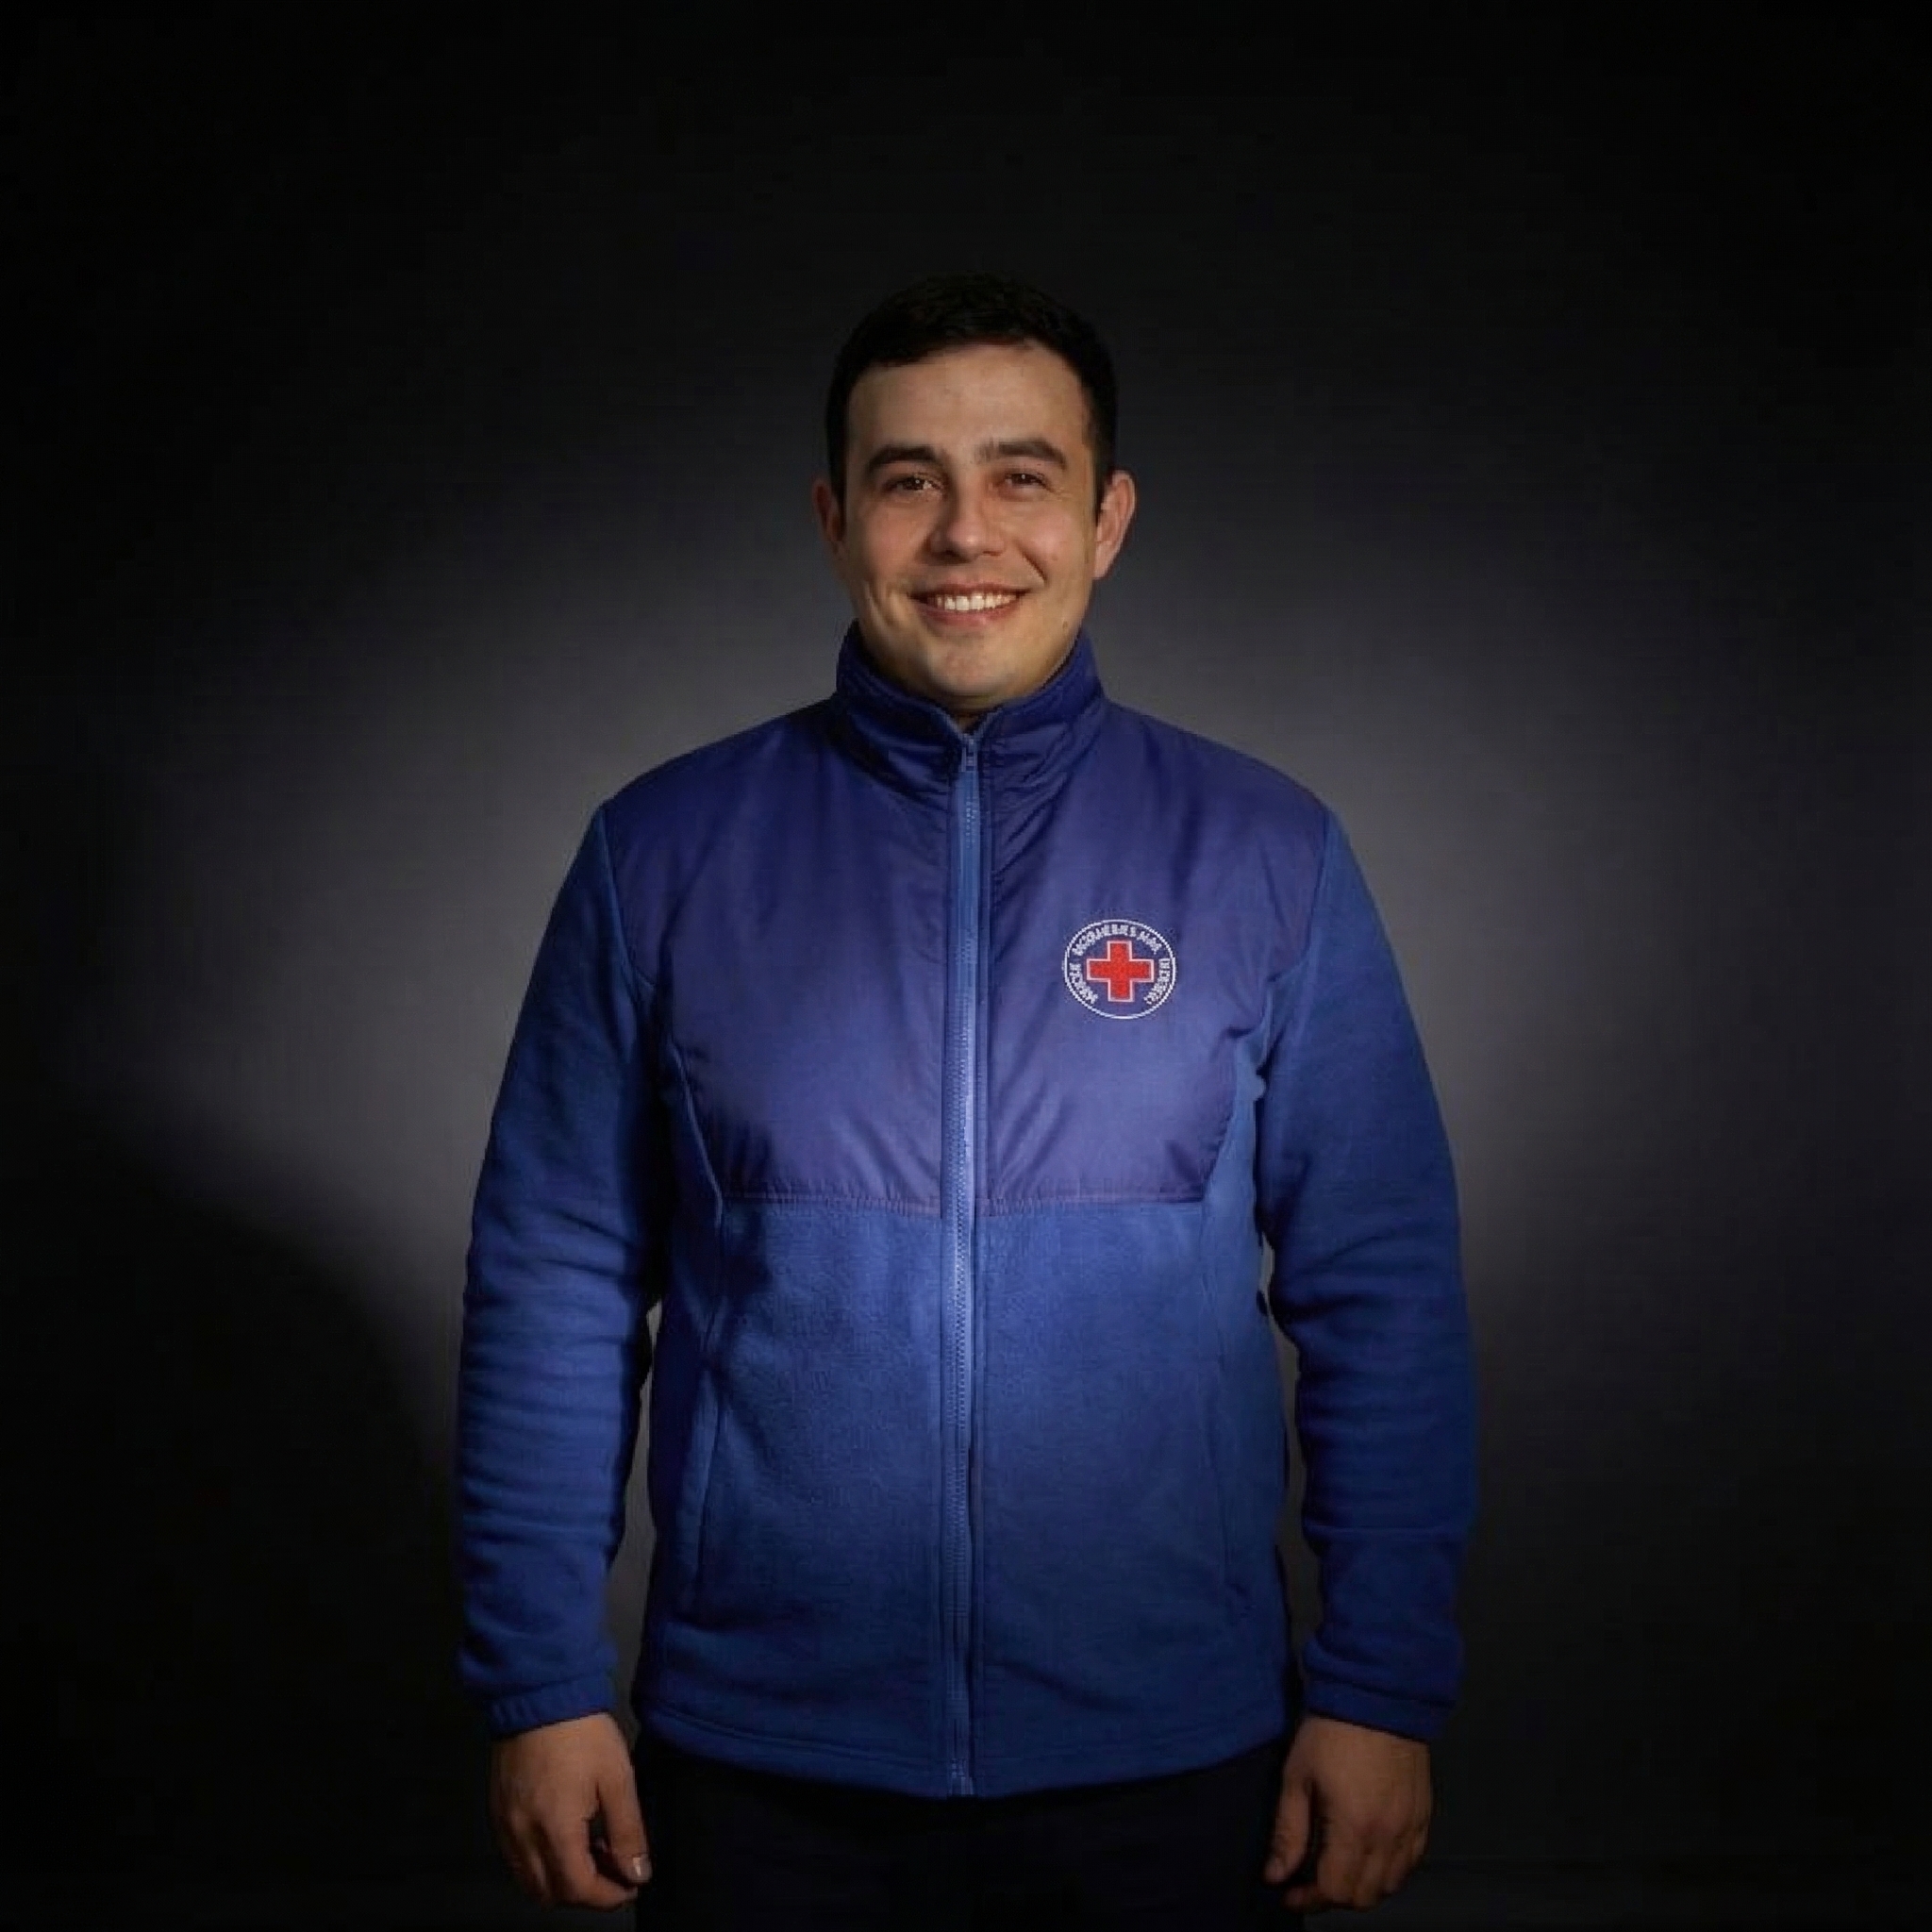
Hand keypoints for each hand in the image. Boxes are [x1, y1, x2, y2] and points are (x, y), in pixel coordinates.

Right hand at [489, 1711, 650, 1907]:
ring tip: (592, 1850)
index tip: (632, 1884)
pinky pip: (517, 1859)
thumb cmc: (583, 1734)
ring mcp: (504, 1828)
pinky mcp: (497, 1814)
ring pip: (530, 1881)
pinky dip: (541, 1864)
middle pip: (551, 1894)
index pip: (578, 1889)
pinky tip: (565, 1837)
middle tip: (614, 1866)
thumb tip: (638, 1875)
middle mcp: (522, 1839)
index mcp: (554, 1831)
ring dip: (562, 1880)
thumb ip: (628, 1832)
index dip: (608, 1896)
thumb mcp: (617, 1778)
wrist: (539, 1693)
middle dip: (586, 1892)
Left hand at [1263, 1715, 1430, 1912]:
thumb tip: (1275, 1875)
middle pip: (1365, 1896)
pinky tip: (1370, 1853)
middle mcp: (1388, 1837)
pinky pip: (1411, 1862)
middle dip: (1334, 1895)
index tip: (1289, 1891)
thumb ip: (1288, 1832)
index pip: (1335, 1890)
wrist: (1378, 1695)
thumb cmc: (1330, 1733)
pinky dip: (1390, 1870)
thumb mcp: (1297, 1777)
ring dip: (1363, 1886)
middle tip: (1310, 1880)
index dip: (1309, 1899)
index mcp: (1354, 1829)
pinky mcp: (1425, 1816)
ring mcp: (1411, 1828)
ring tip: (1338, 1867)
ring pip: (1391, 1884)